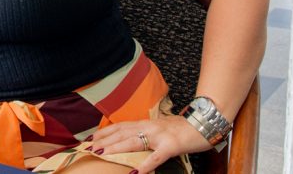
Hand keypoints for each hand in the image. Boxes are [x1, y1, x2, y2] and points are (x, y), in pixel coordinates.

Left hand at [88, 115, 209, 173]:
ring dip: (116, 148)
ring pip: (133, 142)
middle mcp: (149, 127)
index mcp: (146, 123)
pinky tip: (135, 172)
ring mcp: (159, 136)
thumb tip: (132, 141)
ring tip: (101, 153)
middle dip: (104, 140)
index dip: (105, 132)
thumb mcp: (160, 129)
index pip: (120, 126)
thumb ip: (146, 134)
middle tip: (89, 147)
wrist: (203, 125)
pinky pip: (156, 157)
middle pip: (122, 133)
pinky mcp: (171, 146)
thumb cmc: (181, 130)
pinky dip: (145, 165)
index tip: (90, 138)